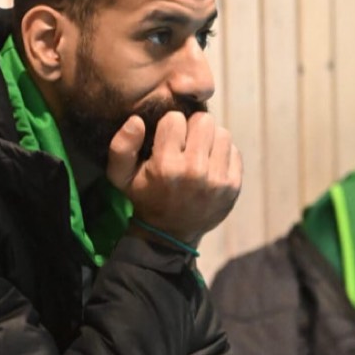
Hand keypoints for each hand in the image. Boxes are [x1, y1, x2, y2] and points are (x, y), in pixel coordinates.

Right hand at [106, 111, 241, 245]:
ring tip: (198, 154)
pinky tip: (210, 166)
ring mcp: (217, 180)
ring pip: (222, 133)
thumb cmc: (144, 198)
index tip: (166, 141)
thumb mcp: (120, 177)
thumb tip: (136, 120)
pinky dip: (223, 154)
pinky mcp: (233, 186)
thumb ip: (121, 147)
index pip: (175, 119)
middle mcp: (194, 171)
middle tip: (185, 144)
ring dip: (209, 140)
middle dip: (192, 128)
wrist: (170, 234)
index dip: (169, 126)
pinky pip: (234, 151)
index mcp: (166, 166)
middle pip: (203, 121)